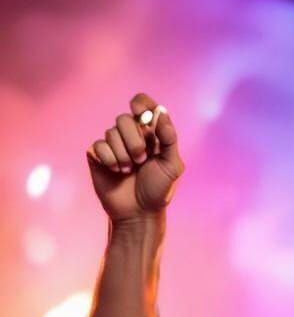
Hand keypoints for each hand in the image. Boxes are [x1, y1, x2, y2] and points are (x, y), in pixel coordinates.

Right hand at [86, 93, 185, 223]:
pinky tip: (116, 172)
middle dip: (135, 141)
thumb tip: (162, 113)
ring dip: (124, 155)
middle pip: (125, 119)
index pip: (143, 105)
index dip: (141, 104)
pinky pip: (100, 145)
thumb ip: (169, 139)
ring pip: (111, 132)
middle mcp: (131, 135)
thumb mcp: (172, 166)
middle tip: (141, 160)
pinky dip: (110, 160)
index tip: (141, 114)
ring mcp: (113, 144)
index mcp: (150, 134)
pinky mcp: (98, 154)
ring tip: (129, 171)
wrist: (139, 212)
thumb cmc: (158, 190)